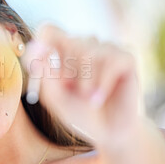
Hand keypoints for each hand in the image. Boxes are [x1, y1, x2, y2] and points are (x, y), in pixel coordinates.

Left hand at [22, 24, 139, 143]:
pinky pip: (111, 62)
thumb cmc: (77, 112)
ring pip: (88, 52)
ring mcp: (107, 48)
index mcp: (63, 50)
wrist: (106, 133)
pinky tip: (98, 99)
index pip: (49, 30)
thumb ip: (44, 73)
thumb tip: (38, 47)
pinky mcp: (126, 58)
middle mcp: (85, 44)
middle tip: (70, 90)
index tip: (42, 65)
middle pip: (68, 40)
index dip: (42, 44)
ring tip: (87, 99)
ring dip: (84, 82)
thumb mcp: (54, 96)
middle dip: (66, 71)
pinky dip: (102, 83)